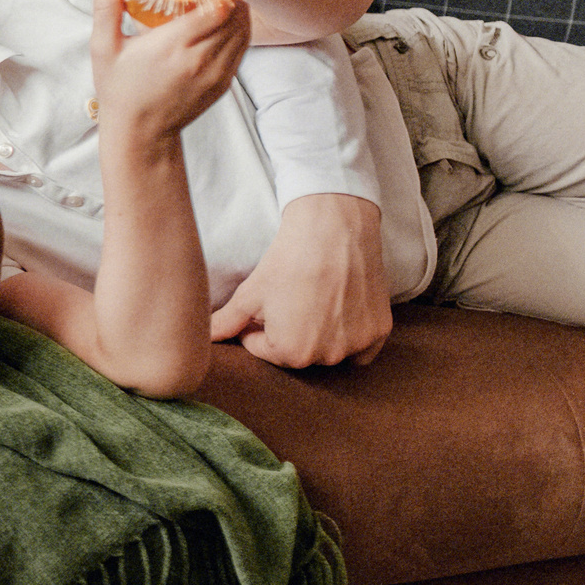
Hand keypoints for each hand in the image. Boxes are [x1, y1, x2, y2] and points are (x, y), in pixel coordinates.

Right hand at [88, 0, 251, 141]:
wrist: (139, 133)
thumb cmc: (119, 89)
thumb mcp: (104, 48)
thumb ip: (107, 7)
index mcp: (173, 46)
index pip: (217, 7)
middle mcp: (200, 60)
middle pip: (235, 16)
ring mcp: (216, 73)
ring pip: (243, 31)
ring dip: (239, 12)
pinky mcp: (223, 84)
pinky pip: (242, 49)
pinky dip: (239, 31)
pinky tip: (227, 21)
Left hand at [209, 191, 392, 366]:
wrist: (334, 228)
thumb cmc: (287, 261)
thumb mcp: (249, 294)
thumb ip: (226, 324)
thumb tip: (204, 339)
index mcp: (291, 353)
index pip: (265, 351)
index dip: (256, 328)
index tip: (261, 307)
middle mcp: (327, 356)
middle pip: (298, 354)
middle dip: (287, 334)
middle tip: (287, 302)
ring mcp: (357, 344)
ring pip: (329, 351)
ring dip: (318, 336)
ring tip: (312, 301)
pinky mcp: (380, 330)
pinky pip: (361, 349)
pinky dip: (351, 337)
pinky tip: (340, 312)